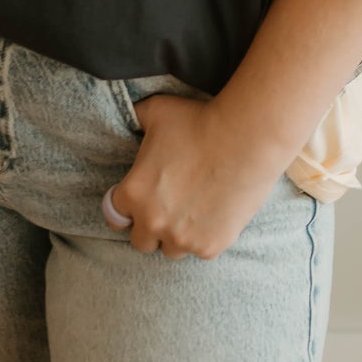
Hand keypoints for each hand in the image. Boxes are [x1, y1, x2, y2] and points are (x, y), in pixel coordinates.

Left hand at [107, 95, 292, 259]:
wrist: (246, 138)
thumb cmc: (199, 121)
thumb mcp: (156, 111)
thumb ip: (135, 118)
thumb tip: (129, 117)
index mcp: (133, 193)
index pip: (115, 214)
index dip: (127, 205)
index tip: (141, 198)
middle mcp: (153, 222)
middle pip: (140, 240)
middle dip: (150, 226)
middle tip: (168, 207)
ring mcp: (182, 238)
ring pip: (171, 249)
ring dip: (176, 235)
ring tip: (192, 212)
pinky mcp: (210, 246)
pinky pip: (200, 251)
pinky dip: (204, 237)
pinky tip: (214, 214)